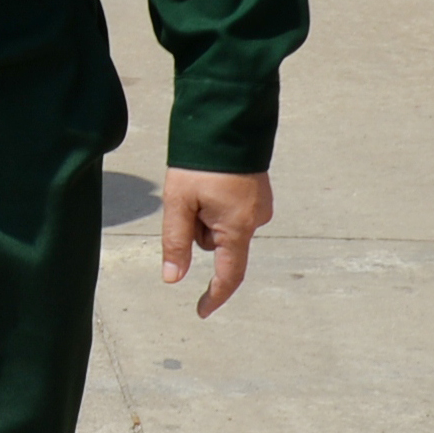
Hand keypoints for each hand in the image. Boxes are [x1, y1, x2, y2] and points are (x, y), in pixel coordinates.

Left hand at [161, 169, 271, 316]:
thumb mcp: (179, 202)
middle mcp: (255, 220)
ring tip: (201, 182)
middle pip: (217, 243)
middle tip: (187, 197)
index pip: (229, 275)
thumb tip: (173, 278)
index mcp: (236, 228)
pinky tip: (212, 180)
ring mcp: (260, 205)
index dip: (214, 295)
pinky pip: (231, 210)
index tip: (202, 311)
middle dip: (198, 228)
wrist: (228, 121)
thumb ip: (176, 242)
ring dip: (206, 212)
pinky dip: (217, 202)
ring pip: (222, 225)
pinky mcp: (259, 193)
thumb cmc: (200, 162)